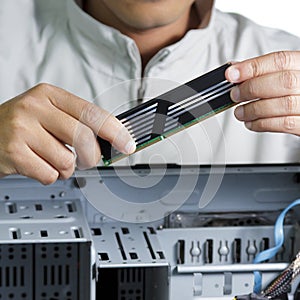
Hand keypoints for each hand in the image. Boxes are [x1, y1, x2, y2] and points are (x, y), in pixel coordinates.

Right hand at [0, 84, 135, 183]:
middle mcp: (35, 108)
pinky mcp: (13, 153)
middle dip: (91, 156)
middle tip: (86, 159)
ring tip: (50, 158)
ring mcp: (22, 130)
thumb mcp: (48, 114)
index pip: (91, 113)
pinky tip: (37, 165)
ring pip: (68, 160)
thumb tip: (113, 139)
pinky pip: (51, 175)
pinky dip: (49, 176)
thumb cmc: (21, 126)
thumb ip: (78, 123)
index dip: (115, 130)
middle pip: (84, 138)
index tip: (127, 144)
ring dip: (66, 168)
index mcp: (49, 95)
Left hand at [225, 51, 299, 135]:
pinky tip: (251, 123)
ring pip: (283, 105)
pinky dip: (262, 124)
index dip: (253, 67)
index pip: (280, 60)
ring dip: (254, 110)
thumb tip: (235, 70)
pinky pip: (285, 124)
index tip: (232, 74)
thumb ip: (262, 71)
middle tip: (235, 95)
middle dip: (252, 88)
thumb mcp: (284, 74)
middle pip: (283, 81)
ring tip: (240, 112)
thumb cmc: (295, 90)